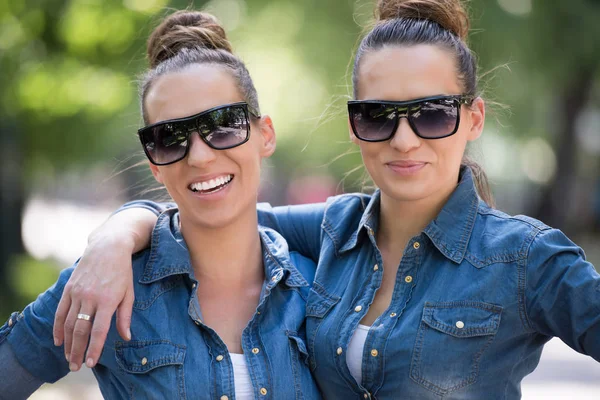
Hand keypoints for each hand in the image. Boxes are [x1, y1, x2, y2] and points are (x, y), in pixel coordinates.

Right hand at [53, 207, 156, 370]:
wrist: (108, 247)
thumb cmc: (122, 272)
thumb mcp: (129, 293)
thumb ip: (125, 317)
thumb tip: (126, 337)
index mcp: (108, 300)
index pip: (98, 330)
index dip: (94, 348)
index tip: (90, 363)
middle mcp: (90, 297)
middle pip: (80, 330)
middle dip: (77, 351)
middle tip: (76, 367)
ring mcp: (78, 292)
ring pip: (68, 323)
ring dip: (67, 343)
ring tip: (68, 358)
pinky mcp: (69, 288)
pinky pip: (60, 311)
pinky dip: (57, 327)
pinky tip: (58, 340)